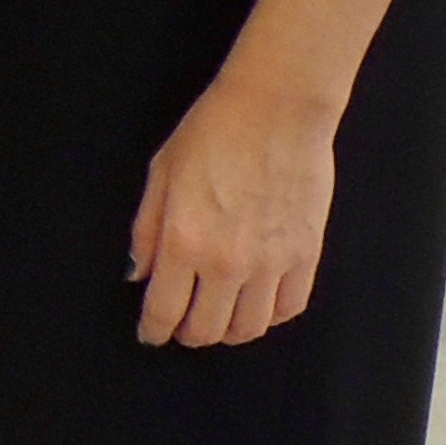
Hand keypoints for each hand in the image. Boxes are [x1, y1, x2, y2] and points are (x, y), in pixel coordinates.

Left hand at [130, 75, 337, 347]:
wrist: (276, 110)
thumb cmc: (213, 133)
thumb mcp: (161, 174)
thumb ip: (147, 230)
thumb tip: (139, 273)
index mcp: (185, 241)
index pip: (165, 310)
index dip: (153, 330)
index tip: (150, 334)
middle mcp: (228, 261)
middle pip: (207, 329)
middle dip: (187, 334)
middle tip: (181, 325)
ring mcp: (272, 262)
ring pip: (249, 328)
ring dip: (228, 331)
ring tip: (217, 316)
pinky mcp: (306, 255)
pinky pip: (288, 308)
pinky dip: (269, 316)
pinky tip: (256, 304)